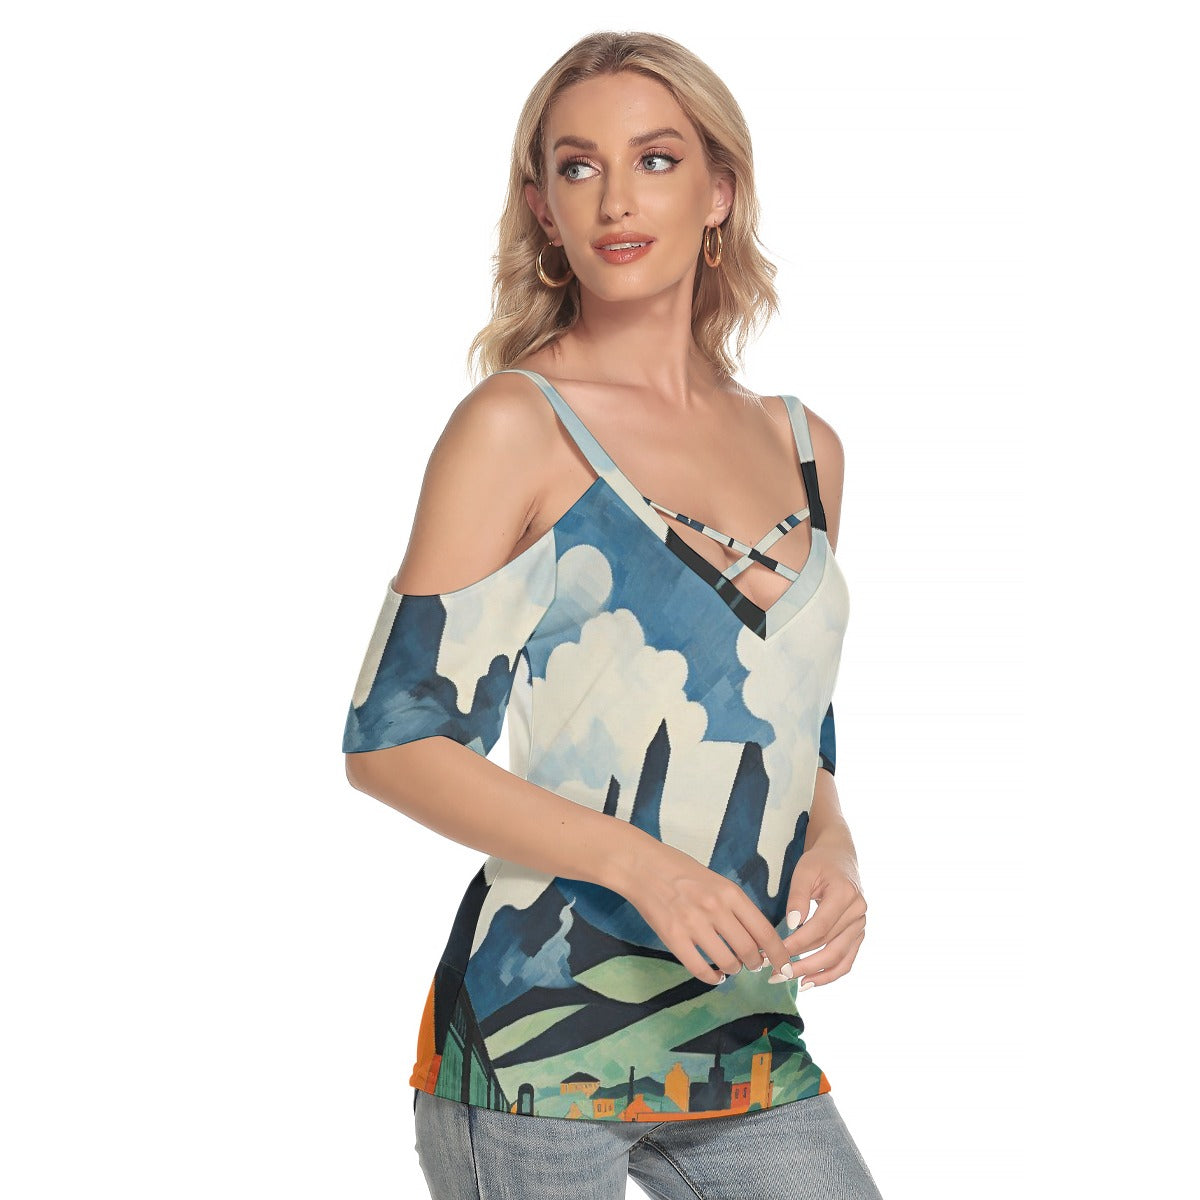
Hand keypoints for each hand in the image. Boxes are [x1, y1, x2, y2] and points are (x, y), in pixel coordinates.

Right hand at [620, 840, 798, 987]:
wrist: (642, 865)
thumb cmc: (681, 870)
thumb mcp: (716, 881)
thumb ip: (736, 907)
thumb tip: (755, 938)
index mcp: (730, 893)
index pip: (764, 931)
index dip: (779, 954)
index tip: (784, 966)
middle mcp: (715, 909)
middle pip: (749, 951)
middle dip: (755, 964)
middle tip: (753, 965)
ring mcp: (693, 924)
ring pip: (727, 962)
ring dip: (733, 969)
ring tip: (730, 967)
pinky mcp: (673, 937)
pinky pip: (699, 968)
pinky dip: (711, 977)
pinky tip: (714, 975)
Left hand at [778, 834, 867, 986]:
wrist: (840, 857)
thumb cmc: (819, 862)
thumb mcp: (804, 871)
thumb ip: (798, 896)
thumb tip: (793, 924)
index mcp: (845, 894)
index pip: (819, 927)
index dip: (797, 943)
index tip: (775, 952)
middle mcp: (858, 912)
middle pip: (829, 946)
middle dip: (802, 963)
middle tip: (776, 973)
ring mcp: (861, 925)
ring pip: (839, 958)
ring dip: (814, 973)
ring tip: (789, 980)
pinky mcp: (858, 933)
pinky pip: (847, 960)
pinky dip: (830, 974)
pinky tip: (809, 982)